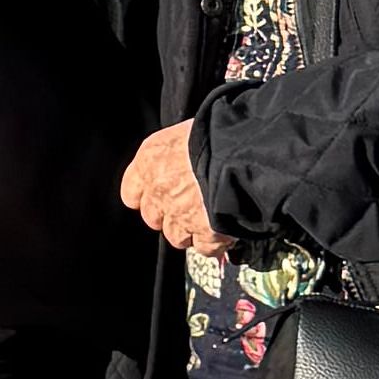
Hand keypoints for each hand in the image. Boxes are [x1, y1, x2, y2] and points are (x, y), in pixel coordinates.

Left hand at [119, 122, 219, 259]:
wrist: (246, 149)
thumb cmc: (219, 131)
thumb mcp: (186, 132)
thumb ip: (176, 154)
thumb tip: (182, 161)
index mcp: (150, 161)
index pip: (132, 193)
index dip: (148, 196)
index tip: (161, 195)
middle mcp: (159, 191)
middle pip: (154, 218)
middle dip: (171, 215)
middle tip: (193, 204)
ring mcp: (180, 215)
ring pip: (177, 237)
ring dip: (193, 229)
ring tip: (212, 215)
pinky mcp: (206, 233)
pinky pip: (206, 248)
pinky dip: (216, 242)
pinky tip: (226, 228)